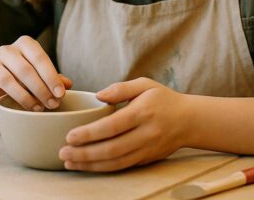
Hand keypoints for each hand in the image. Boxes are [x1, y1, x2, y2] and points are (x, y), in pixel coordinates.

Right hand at [0, 35, 72, 110]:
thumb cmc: (17, 74)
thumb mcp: (34, 72)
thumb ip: (50, 77)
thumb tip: (68, 85)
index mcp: (24, 45)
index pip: (39, 57)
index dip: (51, 76)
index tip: (60, 94)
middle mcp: (6, 50)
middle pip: (25, 70)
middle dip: (40, 90)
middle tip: (51, 105)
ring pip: (6, 80)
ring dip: (23, 97)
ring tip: (36, 109)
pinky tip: (7, 109)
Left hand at [58, 78, 189, 171]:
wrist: (190, 121)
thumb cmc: (164, 99)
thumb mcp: (145, 84)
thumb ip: (120, 88)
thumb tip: (98, 95)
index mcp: (143, 112)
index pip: (112, 126)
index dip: (90, 134)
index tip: (70, 136)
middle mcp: (146, 134)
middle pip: (111, 148)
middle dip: (84, 153)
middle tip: (63, 153)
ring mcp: (147, 149)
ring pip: (116, 162)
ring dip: (90, 165)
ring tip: (69, 162)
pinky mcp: (147, 159)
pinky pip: (122, 167)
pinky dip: (103, 169)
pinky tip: (87, 166)